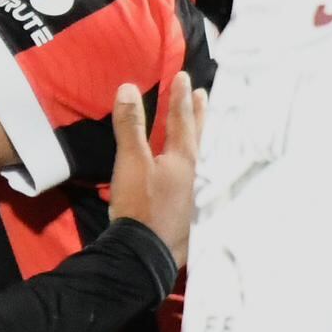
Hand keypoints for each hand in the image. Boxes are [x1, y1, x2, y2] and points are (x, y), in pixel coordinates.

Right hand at [107, 79, 203, 265]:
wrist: (145, 254)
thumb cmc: (141, 204)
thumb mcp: (131, 161)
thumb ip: (130, 125)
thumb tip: (128, 88)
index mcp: (183, 158)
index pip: (181, 120)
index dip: (179, 97)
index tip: (183, 77)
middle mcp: (195, 174)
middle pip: (198, 138)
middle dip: (199, 115)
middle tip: (203, 96)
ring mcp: (194, 196)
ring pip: (201, 160)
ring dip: (200, 141)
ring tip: (201, 130)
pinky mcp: (189, 216)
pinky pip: (195, 182)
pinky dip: (194, 169)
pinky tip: (190, 175)